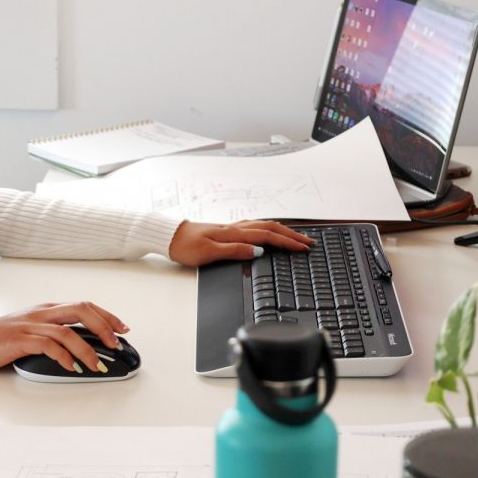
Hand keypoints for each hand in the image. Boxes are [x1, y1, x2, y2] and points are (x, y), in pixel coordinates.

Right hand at [0, 301, 127, 373]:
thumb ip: (58, 331)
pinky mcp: (21, 339)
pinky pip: (48, 345)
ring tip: (96, 364)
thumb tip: (87, 345)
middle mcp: (43, 313)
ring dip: (86, 349)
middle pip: (81, 310)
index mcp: (49, 309)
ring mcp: (32, 325)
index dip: (106, 316)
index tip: (122, 329)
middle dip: (103, 326)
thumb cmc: (7, 337)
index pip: (85, 305)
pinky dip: (63, 357)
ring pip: (67, 331)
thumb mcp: (36, 329)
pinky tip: (71, 367)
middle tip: (115, 344)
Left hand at [168, 220, 314, 266]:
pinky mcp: (227, 230)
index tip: (303, 248)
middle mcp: (236, 228)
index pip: (268, 236)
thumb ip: (235, 251)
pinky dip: (269, 229)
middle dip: (292, 235)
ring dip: (282, 230)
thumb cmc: (185, 246)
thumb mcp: (209, 252)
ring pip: (264, 225)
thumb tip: (258, 251)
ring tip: (296, 236)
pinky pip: (255, 226)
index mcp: (234, 233)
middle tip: (308, 242)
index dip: (288, 242)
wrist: (169, 237)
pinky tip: (270, 232)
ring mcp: (232, 228)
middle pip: (271, 228)